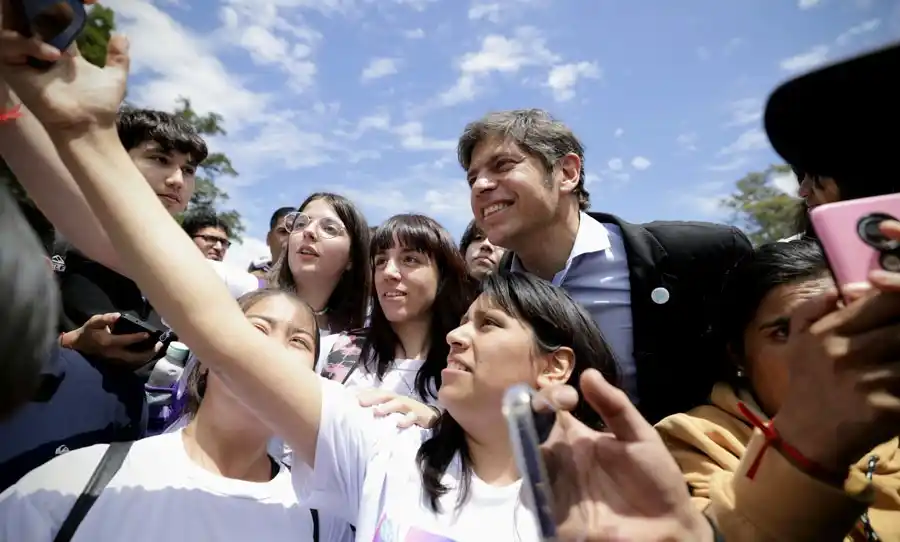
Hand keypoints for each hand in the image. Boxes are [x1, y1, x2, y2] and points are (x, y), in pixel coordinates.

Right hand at [0, 0, 127, 131]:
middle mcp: (39, 50)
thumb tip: (121, 34)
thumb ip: (118, 56)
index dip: (62, 6)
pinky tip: (53, 54)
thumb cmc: (100, 105)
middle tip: (58, 4)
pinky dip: (27, 44)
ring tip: (58, 41)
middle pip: (26, 17)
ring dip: (32, 25)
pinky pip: (7, 45)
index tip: (86, 2)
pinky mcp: (12, 69)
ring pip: (11, 26)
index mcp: (61, 48)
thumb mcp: (114, 77)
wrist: (89, 126)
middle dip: (37, 6)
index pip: (51, 17)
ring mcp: (24, 58)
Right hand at [61, 312, 160, 364]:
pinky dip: (142, 358)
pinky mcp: (117, 362)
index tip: (149, 334)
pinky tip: (150, 352)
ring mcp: (115, 360)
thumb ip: (105, 318)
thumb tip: (118, 316)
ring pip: (134, 361)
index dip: (138, 338)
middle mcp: (113, 353)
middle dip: (148, 352)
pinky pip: (132, 362)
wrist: (80, 345)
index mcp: (108, 342)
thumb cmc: (88, 331)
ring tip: (158, 349)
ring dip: (147, 356)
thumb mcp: (94, 321)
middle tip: (160, 345)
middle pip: (134, 356)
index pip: (126, 341)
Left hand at [357, 388, 440, 428]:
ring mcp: (410, 407)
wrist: (433, 417)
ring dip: (387, 407)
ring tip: (376, 412)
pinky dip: (406, 420)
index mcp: (393, 398)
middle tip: (359, 402)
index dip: (365, 394)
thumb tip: (363, 412)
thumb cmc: (409, 414)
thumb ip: (381, 410)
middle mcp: (400, 400)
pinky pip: (413, 417)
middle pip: (385, 396)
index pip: (378, 393)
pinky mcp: (420, 415)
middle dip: (372, 398)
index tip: (351, 397)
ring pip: (398, 404)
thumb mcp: (395, 410)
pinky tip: (399, 424)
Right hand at [538, 369, 711, 541]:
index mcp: (578, 439)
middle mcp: (562, 461)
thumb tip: (587, 372)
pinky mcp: (556, 515)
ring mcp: (557, 487)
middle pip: (528, 436)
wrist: (668, 527)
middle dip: (525, 421)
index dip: (549, 397)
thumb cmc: (656, 480)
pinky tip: (543, 479)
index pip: (550, 410)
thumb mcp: (640, 436)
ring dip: (526, 453)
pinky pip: (534, 501)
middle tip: (542, 415)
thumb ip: (614, 406)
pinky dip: (532, 490)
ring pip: (526, 466)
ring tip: (540, 447)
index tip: (567, 398)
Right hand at [773, 222, 899, 475]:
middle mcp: (845, 353)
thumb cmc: (807, 384)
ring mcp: (867, 383)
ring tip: (898, 366)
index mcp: (827, 332)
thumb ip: (813, 308)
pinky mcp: (885, 411)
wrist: (806, 437)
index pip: (883, 302)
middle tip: (899, 345)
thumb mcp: (797, 341)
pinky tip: (899, 391)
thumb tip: (845, 289)